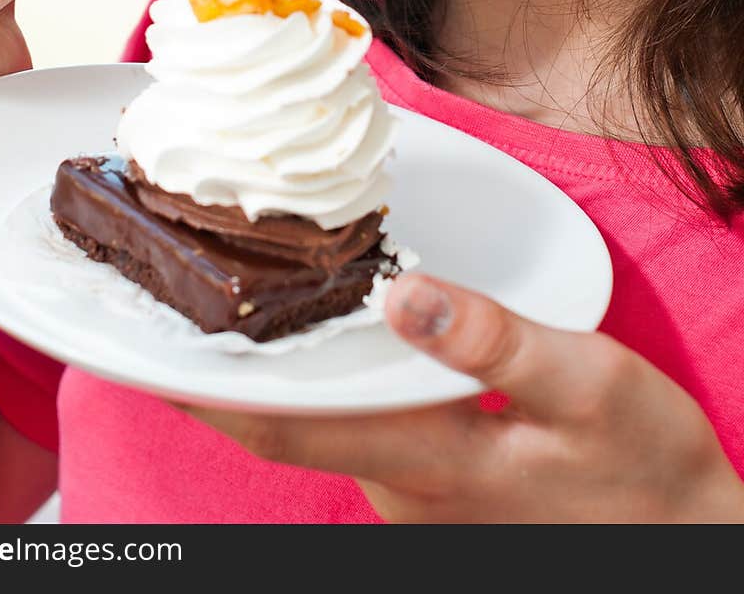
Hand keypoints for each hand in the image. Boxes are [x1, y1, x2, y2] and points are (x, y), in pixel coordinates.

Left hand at [176, 272, 743, 522]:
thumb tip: (403, 291)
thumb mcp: (588, 388)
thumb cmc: (643, 468)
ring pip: (327, 420)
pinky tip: (332, 332)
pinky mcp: (441, 479)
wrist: (686, 536)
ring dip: (279, 368)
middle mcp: (402, 482)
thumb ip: (493, 338)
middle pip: (292, 418)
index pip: (284, 422)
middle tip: (179, 296)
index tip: (141, 348)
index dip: (204, 389)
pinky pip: (363, 423)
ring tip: (239, 296)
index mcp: (425, 458)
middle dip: (225, 369)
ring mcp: (419, 489)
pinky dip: (330, 378)